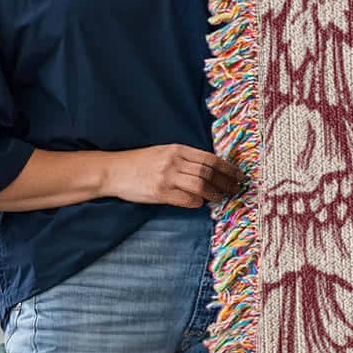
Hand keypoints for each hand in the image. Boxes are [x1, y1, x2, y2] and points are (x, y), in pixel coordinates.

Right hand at [100, 144, 242, 207]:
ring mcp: (166, 177)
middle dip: (226, 182)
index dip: (228, 168)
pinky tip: (200, 203)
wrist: (113, 170)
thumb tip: (210, 169)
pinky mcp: (159, 192)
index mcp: (177, 149)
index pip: (210, 158)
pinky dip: (197, 202)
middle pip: (208, 172)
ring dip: (214, 193)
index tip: (239, 175)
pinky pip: (186, 199)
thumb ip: (185, 158)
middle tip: (235, 189)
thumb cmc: (139, 162)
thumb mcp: (163, 152)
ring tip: (221, 198)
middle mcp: (174, 161)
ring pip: (200, 185)